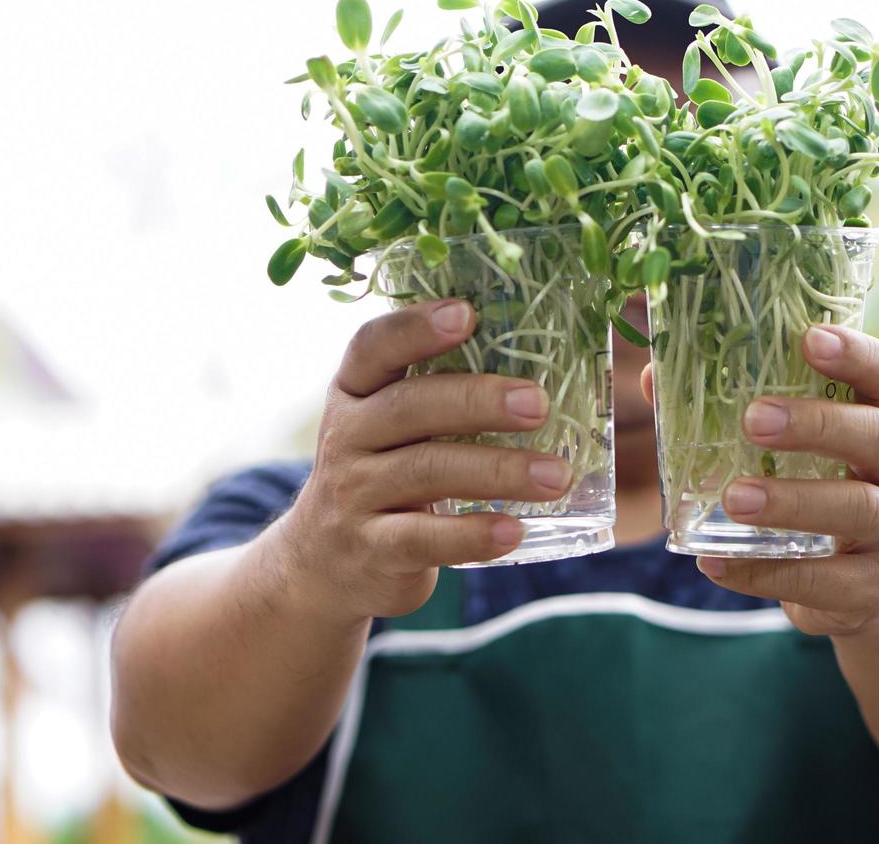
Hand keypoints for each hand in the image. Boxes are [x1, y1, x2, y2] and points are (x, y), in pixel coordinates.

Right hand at [274, 299, 573, 621]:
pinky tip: (514, 531)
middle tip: (539, 404)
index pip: (374, 346)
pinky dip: (471, 535)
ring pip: (425, 471)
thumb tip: (543, 359)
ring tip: (556, 476)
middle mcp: (346, 436)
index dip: (417, 328)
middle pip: (411, 407)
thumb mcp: (391, 429)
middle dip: (479, 401)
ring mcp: (352, 495)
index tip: (467, 312)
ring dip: (498, 471)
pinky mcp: (370, 550)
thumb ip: (440, 395)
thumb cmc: (381, 478)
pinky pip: (422, 538)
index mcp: (356, 392)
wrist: (322, 567)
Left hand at [693, 325, 878, 636]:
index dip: (857, 353)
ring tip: (733, 498)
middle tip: (753, 419)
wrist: (861, 587)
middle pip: (877, 436)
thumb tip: (653, 377)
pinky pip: (823, 581)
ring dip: (792, 501)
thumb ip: (730, 410)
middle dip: (816, 424)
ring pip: (858, 510)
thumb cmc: (814, 490)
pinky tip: (715, 562)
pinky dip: (764, 573)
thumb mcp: (792, 450)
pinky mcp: (871, 588)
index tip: (810, 338)